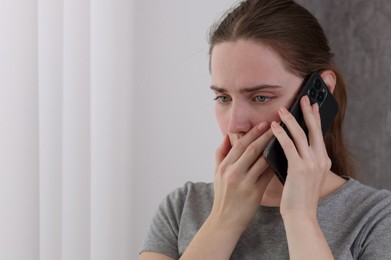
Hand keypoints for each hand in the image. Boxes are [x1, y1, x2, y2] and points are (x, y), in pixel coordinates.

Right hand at [211, 122, 273, 233]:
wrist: (225, 221)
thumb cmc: (223, 196)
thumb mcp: (216, 174)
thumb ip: (220, 154)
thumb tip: (226, 137)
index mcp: (224, 167)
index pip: (239, 145)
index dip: (252, 133)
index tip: (264, 124)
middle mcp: (233, 172)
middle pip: (252, 149)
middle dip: (266, 135)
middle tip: (278, 125)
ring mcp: (244, 182)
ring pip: (262, 160)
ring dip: (274, 148)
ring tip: (285, 139)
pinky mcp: (254, 192)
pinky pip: (267, 175)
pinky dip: (275, 165)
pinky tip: (284, 157)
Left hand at [271, 96, 330, 218]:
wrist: (301, 215)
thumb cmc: (299, 196)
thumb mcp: (307, 175)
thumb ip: (303, 159)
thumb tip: (292, 144)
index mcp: (323, 160)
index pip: (319, 134)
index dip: (316, 118)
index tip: (312, 106)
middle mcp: (320, 160)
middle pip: (314, 130)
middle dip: (308, 112)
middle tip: (303, 98)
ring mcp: (311, 164)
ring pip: (300, 135)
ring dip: (290, 120)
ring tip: (282, 110)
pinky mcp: (299, 169)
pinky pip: (288, 146)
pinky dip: (281, 135)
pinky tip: (273, 127)